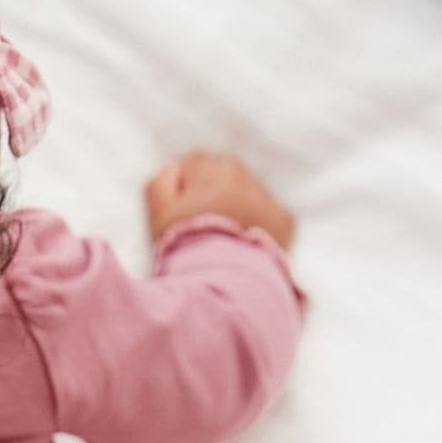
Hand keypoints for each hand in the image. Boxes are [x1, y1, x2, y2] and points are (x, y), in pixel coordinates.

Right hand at [145, 151, 295, 251]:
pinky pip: (273, 215)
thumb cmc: (185, 246)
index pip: (195, 165)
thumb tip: (173, 168)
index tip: (183, 213)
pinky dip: (263, 227)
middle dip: (215, 195)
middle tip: (204, 228)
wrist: (223, 277)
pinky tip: (248, 246)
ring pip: (249, 194)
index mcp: (207, 168)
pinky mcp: (283, 219)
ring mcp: (264, 195)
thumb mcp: (158, 214)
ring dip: (239, 209)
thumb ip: (159, 184)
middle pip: (224, 176)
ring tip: (226, 240)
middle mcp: (240, 173)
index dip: (186, 189)